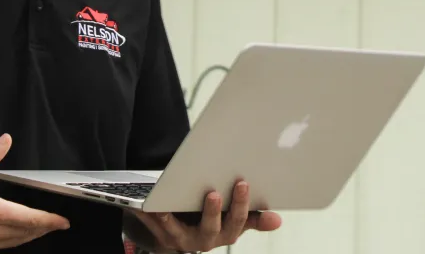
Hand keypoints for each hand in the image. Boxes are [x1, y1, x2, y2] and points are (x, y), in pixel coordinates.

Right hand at [0, 133, 69, 252]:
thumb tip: (6, 140)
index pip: (28, 219)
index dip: (48, 221)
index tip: (63, 221)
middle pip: (22, 234)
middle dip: (42, 229)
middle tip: (56, 224)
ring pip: (9, 244)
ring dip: (26, 236)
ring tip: (38, 229)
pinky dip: (8, 242)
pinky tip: (9, 235)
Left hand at [130, 180, 281, 252]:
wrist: (181, 231)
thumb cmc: (210, 218)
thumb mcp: (233, 219)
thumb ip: (253, 218)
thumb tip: (277, 220)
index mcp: (225, 232)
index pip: (237, 221)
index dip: (241, 205)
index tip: (243, 184)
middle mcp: (205, 240)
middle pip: (211, 228)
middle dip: (213, 212)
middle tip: (214, 194)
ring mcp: (182, 238)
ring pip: (180, 230)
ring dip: (176, 218)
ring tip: (167, 205)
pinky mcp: (162, 233)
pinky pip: (155, 225)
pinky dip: (151, 214)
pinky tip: (147, 203)